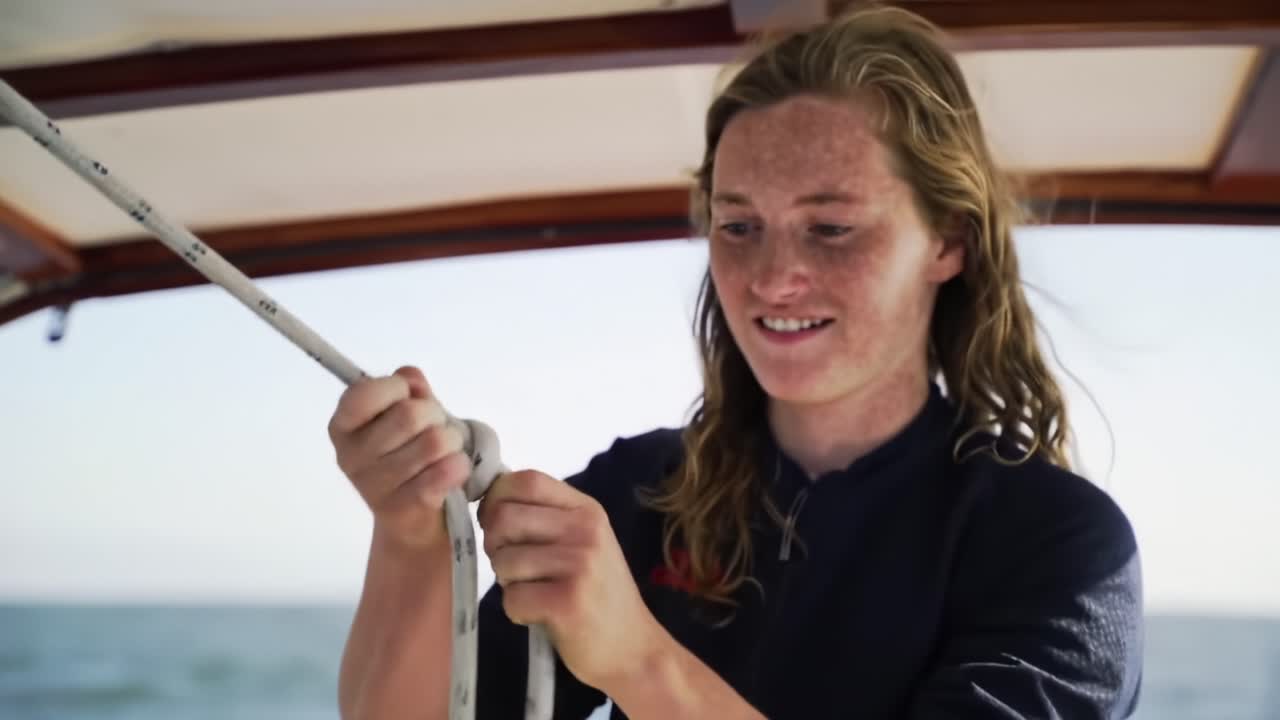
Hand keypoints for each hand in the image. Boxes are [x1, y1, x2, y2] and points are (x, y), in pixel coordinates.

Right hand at [328, 366, 471, 550]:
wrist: (413, 523)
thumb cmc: (410, 456)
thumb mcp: (407, 415)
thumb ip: (409, 389)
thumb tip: (410, 378)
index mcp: (343, 427)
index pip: (363, 393)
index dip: (396, 389)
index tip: (406, 399)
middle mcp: (350, 456)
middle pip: (410, 414)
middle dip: (435, 416)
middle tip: (436, 429)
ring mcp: (373, 486)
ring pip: (434, 442)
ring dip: (452, 442)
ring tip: (445, 452)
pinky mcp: (401, 509)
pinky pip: (445, 471)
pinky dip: (459, 465)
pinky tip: (453, 470)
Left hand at [479, 470, 665, 691]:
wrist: (633, 648)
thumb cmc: (598, 594)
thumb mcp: (583, 542)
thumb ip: (546, 517)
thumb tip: (488, 501)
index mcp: (586, 510)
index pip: (526, 479)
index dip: (496, 498)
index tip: (495, 522)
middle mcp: (585, 530)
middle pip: (504, 517)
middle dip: (495, 545)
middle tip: (514, 566)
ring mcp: (580, 565)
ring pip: (504, 560)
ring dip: (507, 582)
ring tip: (535, 592)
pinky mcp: (568, 603)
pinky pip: (512, 598)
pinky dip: (516, 611)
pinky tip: (540, 614)